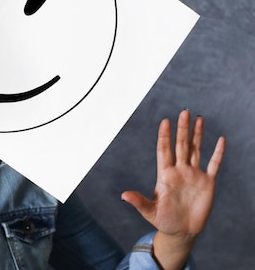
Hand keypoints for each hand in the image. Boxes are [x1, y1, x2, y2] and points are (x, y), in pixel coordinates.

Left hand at [121, 110, 224, 269]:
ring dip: (197, 135)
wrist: (182, 231)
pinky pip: (213, 165)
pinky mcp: (207, 183)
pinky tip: (220, 140)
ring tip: (197, 118)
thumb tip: (123, 195)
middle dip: (182, 129)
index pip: (164, 150)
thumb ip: (139, 202)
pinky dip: (217, 153)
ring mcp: (194, 175)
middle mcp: (179, 171)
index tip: (165, 121)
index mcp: (165, 175)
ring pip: (195, 150)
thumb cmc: (164, 221)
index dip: (164, 136)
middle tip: (184, 112)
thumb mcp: (150, 211)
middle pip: (181, 146)